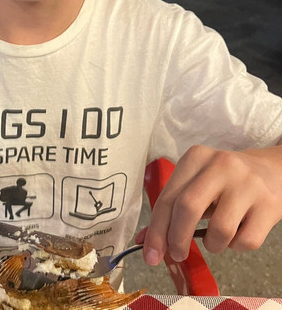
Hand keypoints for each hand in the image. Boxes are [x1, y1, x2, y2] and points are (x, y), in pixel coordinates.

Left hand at [141, 144, 281, 265]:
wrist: (274, 170)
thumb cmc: (225, 182)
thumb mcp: (196, 185)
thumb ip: (170, 210)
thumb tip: (145, 241)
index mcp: (195, 158)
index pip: (167, 198)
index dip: (156, 231)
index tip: (151, 255)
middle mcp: (220, 165)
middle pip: (188, 208)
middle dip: (177, 239)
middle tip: (177, 254)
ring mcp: (247, 184)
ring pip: (219, 230)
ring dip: (212, 245)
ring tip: (216, 239)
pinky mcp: (269, 204)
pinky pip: (246, 241)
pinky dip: (236, 246)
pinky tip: (238, 233)